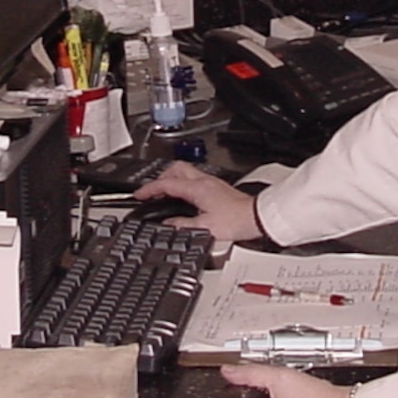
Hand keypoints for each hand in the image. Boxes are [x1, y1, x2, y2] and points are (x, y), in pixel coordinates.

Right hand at [134, 161, 263, 241]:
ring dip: (172, 179)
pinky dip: (183, 184)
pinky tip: (184, 197)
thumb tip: (169, 224)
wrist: (257, 217)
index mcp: (197, 189)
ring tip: (164, 193)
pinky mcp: (218, 187)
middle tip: (152, 191)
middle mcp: (204, 181)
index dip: (150, 189)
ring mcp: (212, 183)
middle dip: (160, 177)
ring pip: (186, 172)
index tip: (139, 194)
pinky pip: (194, 180)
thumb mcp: (205, 228)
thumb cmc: (236, 221)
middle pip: (176, 169)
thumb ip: (183, 225)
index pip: (167, 184)